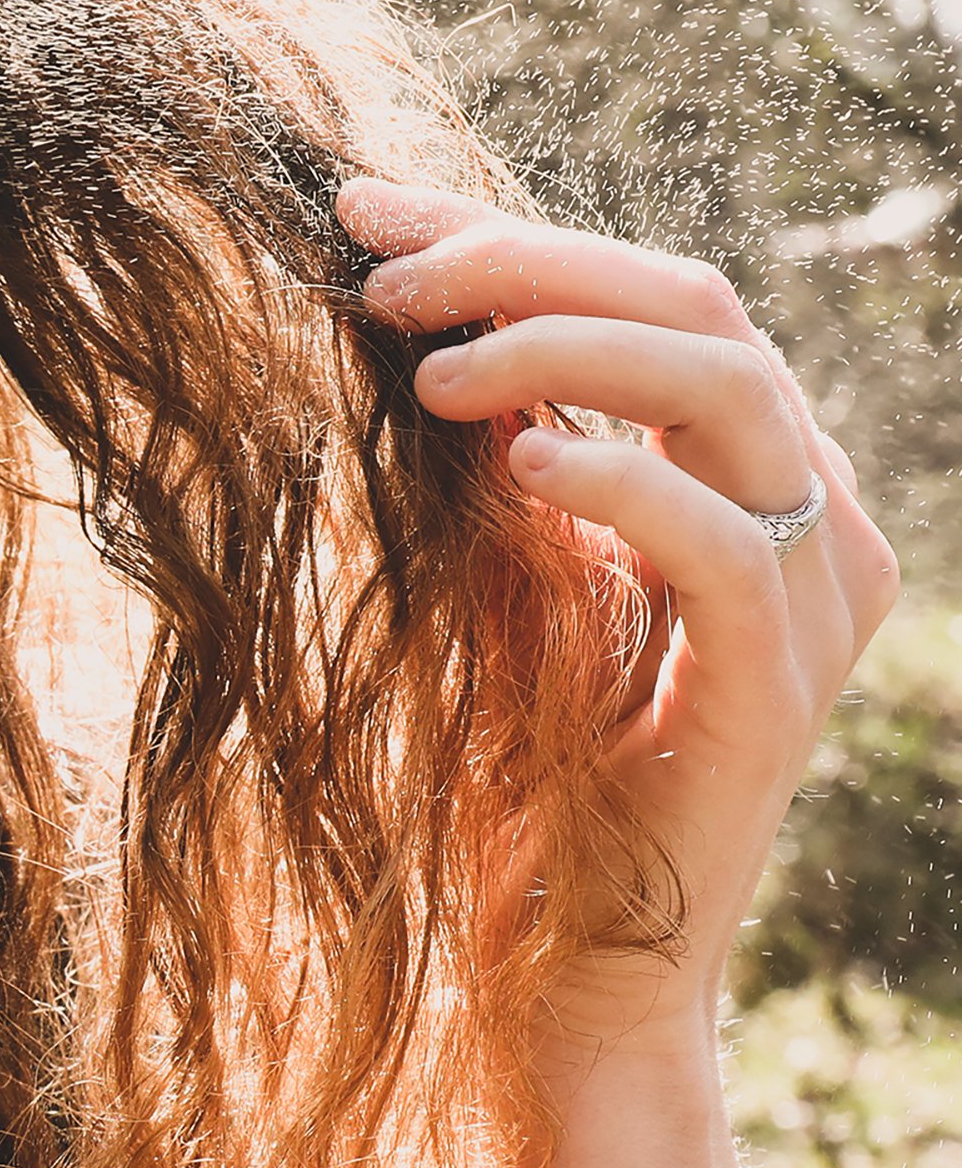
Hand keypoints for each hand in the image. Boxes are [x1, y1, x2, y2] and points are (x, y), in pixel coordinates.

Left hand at [342, 176, 897, 1167]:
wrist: (560, 961)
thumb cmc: (510, 767)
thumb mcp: (492, 573)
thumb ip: (490, 450)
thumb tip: (391, 305)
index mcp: (736, 469)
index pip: (641, 295)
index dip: (503, 233)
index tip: (355, 206)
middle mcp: (799, 512)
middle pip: (695, 305)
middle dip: (526, 264)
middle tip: (377, 278)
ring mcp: (811, 593)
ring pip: (725, 386)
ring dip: (561, 348)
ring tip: (422, 369)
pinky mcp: (781, 682)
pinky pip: (722, 539)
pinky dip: (616, 480)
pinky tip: (512, 467)